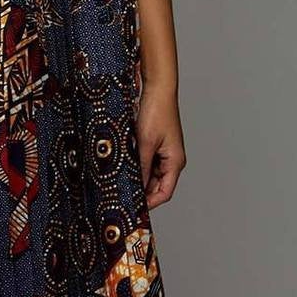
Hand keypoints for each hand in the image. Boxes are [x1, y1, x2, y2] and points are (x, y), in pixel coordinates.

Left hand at [135, 82, 185, 208]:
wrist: (157, 88)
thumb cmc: (156, 112)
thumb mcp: (144, 143)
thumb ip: (141, 167)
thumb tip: (135, 187)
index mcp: (175, 161)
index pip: (164, 192)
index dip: (150, 203)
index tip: (134, 208)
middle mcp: (172, 159)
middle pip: (157, 185)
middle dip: (142, 191)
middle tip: (123, 196)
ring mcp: (165, 151)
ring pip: (151, 173)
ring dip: (138, 177)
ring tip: (121, 180)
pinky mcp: (157, 143)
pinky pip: (147, 160)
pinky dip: (137, 164)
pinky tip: (125, 164)